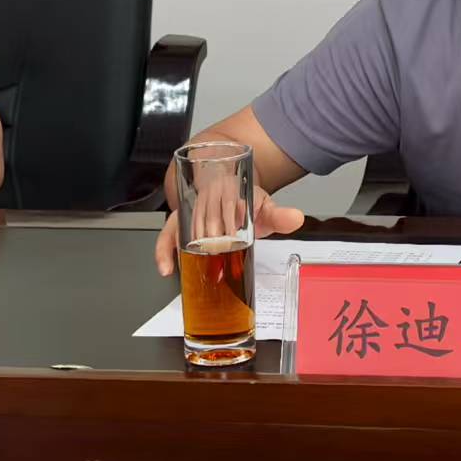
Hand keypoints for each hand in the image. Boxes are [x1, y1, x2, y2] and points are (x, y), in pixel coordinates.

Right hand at [154, 183, 304, 275]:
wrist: (227, 189)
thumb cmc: (244, 203)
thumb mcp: (263, 207)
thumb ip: (279, 215)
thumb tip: (296, 218)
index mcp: (227, 192)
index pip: (226, 206)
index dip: (229, 221)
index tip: (232, 238)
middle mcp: (205, 200)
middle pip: (204, 222)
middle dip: (210, 243)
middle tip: (218, 260)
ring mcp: (189, 213)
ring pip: (183, 231)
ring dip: (188, 252)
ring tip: (196, 271)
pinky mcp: (177, 225)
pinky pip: (166, 237)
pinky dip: (164, 252)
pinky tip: (167, 269)